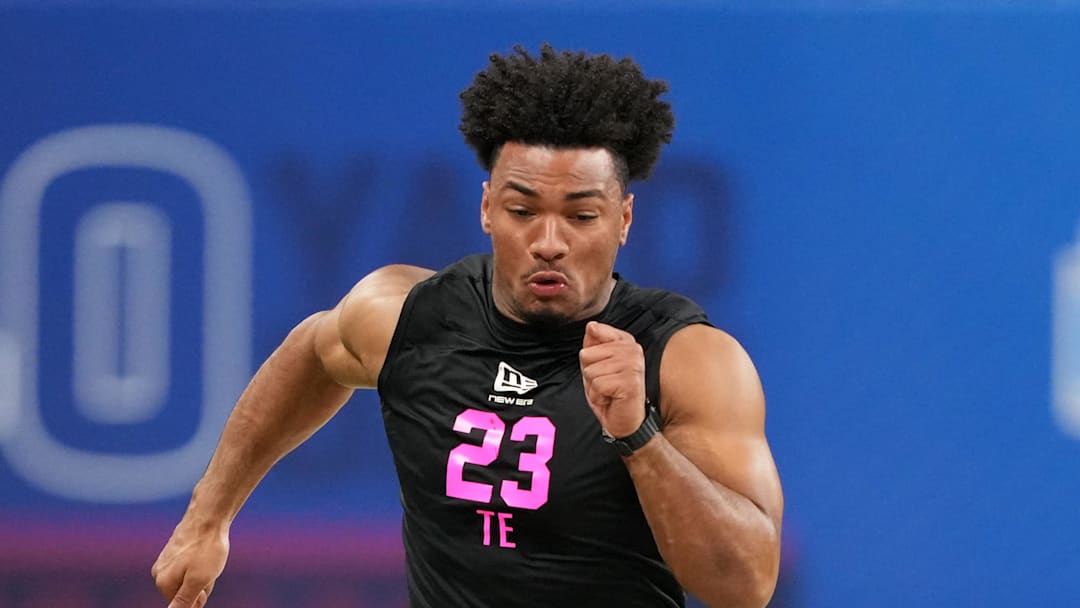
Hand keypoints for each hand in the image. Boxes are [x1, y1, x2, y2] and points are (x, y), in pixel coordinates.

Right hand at [151, 519, 229, 607]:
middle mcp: (159, 573)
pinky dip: (201, 562)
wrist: (208, 516)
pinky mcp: (173, 550)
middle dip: (201, 584)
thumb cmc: (206, 548)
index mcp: (163, 583)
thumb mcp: (199, 580)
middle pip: (186, 590)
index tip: (206, 582)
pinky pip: (190, 565)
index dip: (199, 597)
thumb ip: (184, 601)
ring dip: (203, 573)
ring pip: (189, 577)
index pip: (182, 605)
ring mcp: (165, 560)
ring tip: (209, 557)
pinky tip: (206, 551)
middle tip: (209, 567)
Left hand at [579, 321, 647, 437]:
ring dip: (594, 387)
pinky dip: (598, 397)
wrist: (624, 421)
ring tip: (608, 392)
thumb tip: (592, 325)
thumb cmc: (610, 393)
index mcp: (626, 342)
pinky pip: (597, 385)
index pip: (594, 331)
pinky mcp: (630, 381)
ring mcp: (633, 364)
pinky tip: (611, 399)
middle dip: (590, 374)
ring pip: (590, 371)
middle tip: (606, 384)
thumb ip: (593, 344)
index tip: (604, 368)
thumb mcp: (596, 364)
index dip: (590, 356)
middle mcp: (633, 349)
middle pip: (587, 354)